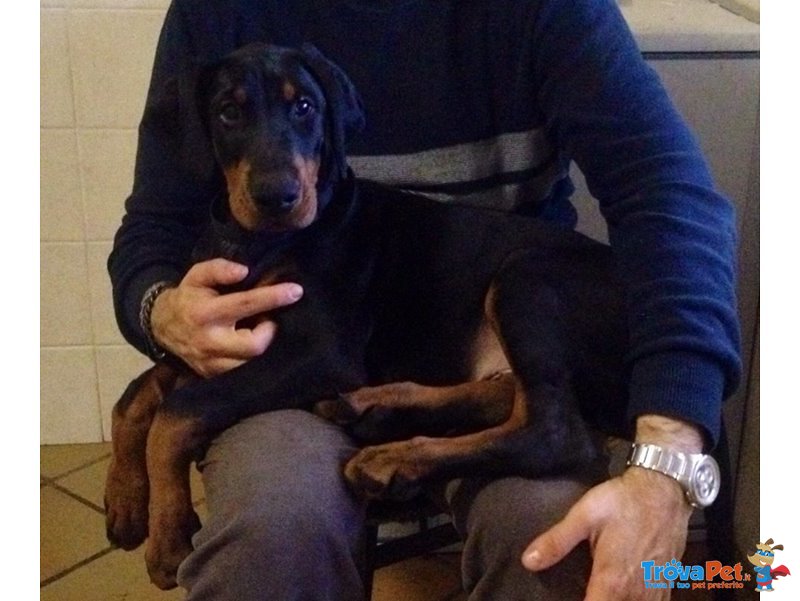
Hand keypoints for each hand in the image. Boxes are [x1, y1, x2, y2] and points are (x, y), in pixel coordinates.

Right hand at [150, 258, 302, 376]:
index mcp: (205, 312)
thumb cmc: (187, 298)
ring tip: (257, 331)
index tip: (296, 291)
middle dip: (268, 330)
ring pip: (251, 363)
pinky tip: (248, 344)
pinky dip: (252, 358)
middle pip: (255, 345)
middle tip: (267, 319)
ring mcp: (210, 363)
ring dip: (261, 345)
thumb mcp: (197, 275)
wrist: (160, 327)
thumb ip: (219, 269)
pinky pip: (243, 372)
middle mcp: (209, 341)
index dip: (273, 298)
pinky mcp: (213, 376)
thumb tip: (244, 271)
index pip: (246, 304)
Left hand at [522, 415, 702, 599]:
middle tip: (581, 590)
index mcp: (612, 580)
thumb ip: (557, 541)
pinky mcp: (666, 586)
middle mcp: (636, 593)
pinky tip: (622, 595)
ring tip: (595, 591)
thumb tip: (528, 561)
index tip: (564, 599)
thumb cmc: (623, 501)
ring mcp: (654, 592)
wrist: (664, 489)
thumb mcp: (584, 516)